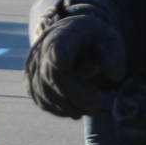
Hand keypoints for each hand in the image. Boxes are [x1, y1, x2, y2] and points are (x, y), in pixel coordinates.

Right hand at [26, 1, 124, 118]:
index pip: (58, 44)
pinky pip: (42, 101)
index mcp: (65, 35)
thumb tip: (115, 74)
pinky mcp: (30, 83)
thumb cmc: (92, 41)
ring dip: (70, 106)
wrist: (69, 39)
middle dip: (77, 96)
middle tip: (97, 105)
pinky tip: (76, 109)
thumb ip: (114, 54)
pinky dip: (61, 110)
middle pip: (55, 77)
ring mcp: (33, 67)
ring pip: (47, 93)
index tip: (60, 59)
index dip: (58, 53)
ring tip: (91, 108)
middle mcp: (43, 49)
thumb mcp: (109, 40)